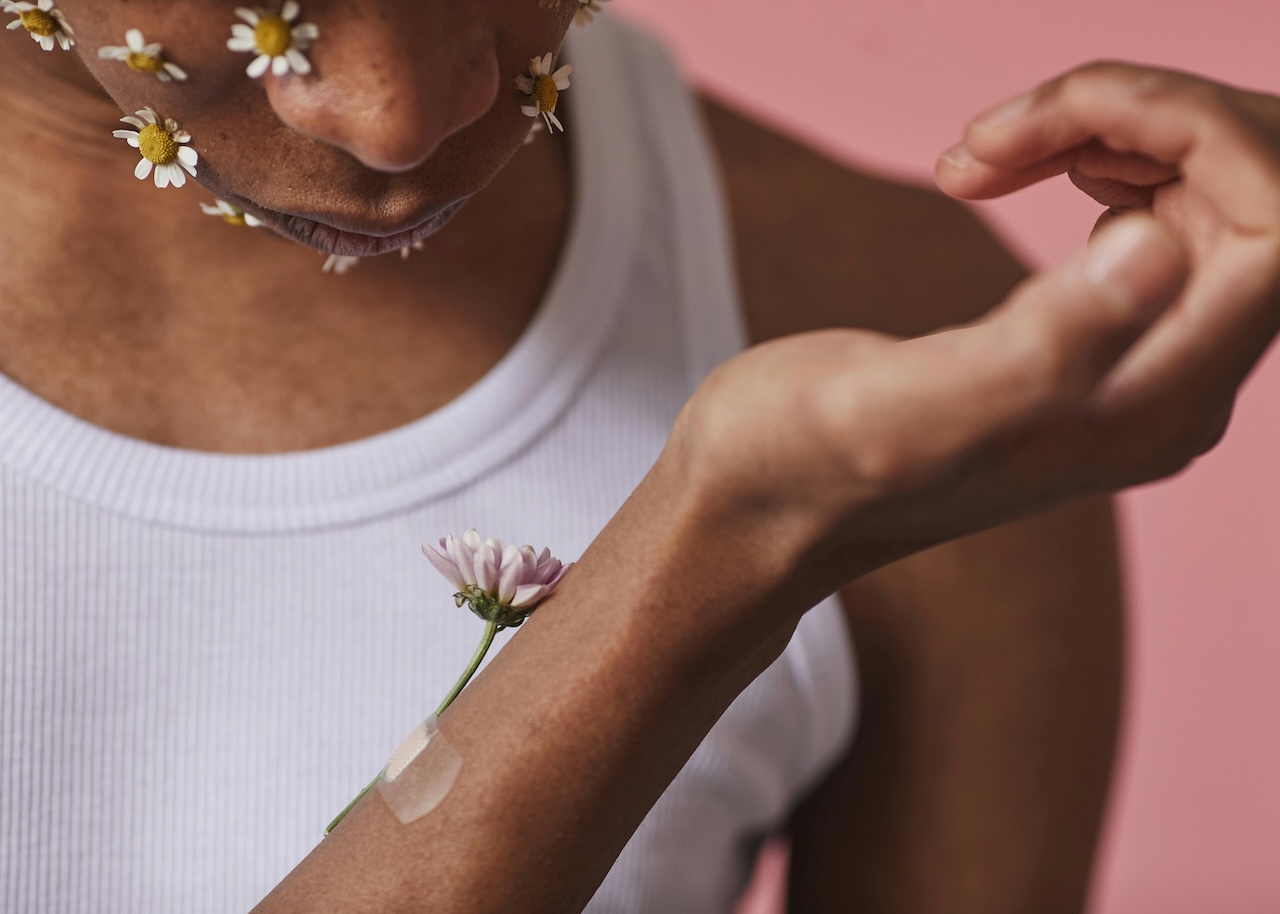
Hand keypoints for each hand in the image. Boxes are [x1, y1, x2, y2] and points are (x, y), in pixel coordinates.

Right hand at [670, 61, 1279, 605]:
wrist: (756, 507)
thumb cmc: (803, 464)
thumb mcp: (907, 408)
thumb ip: (1043, 346)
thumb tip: (1163, 244)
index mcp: (1151, 408)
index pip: (1276, 228)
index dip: (1190, 135)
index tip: (1049, 124)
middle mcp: (1169, 395)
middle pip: (1255, 202)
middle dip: (1146, 123)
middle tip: (1000, 133)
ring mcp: (1135, 372)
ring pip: (1207, 200)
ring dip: (1114, 137)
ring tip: (989, 151)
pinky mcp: (1092, 348)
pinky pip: (1158, 222)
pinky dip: (1096, 166)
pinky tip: (1013, 176)